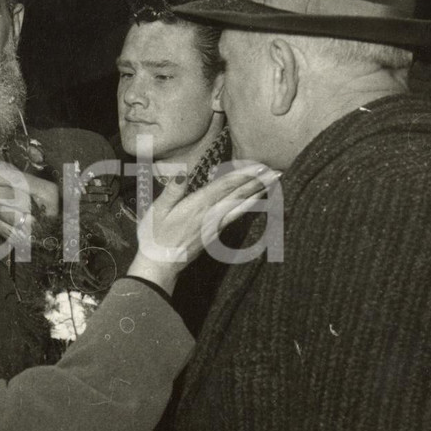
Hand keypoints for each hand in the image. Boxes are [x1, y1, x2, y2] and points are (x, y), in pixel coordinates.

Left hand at [0, 163, 58, 239]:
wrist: (52, 236)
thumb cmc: (38, 207)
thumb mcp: (32, 188)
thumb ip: (13, 177)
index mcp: (48, 192)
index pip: (16, 179)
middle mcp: (46, 210)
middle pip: (9, 196)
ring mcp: (38, 228)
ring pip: (5, 213)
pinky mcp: (28, 242)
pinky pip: (4, 229)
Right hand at [128, 165, 278, 292]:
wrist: (161, 264)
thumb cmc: (155, 236)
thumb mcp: (157, 211)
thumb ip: (172, 191)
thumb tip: (182, 173)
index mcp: (197, 206)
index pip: (225, 186)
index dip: (243, 174)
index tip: (259, 165)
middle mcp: (211, 215)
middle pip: (238, 195)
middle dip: (257, 182)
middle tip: (276, 171)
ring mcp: (215, 226)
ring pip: (240, 206)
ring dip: (257, 193)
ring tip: (272, 184)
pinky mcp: (215, 234)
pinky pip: (235, 216)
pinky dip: (248, 206)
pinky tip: (254, 203)